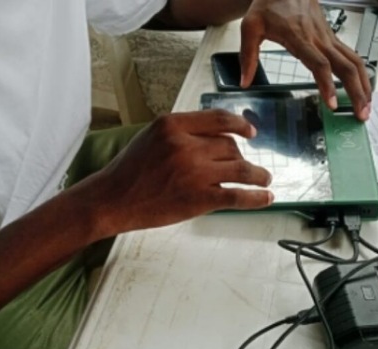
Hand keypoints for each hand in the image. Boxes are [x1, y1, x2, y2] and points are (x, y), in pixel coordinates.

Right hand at [80, 110, 273, 236]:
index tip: (250, 131)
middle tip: (244, 168)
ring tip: (265, 180)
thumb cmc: (130, 171)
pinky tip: (266, 198)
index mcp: (173, 124)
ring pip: (240, 168)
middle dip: (240, 157)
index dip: (240, 125)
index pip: (218, 119)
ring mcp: (193, 172)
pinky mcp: (199, 198)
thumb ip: (182, 133)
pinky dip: (256, 198)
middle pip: (230, 146)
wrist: (112, 200)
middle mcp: (185, 144)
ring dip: (258, 175)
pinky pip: (237, 196)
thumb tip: (219, 136)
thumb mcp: (152, 137)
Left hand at [239, 0, 371, 120]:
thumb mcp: (250, 26)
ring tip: (366, 107)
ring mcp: (328, 38)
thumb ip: (248, 55)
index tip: (333, 104)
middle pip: (346, 66)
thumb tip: (245, 81)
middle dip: (356, 92)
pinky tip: (363, 90)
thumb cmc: (269, 4)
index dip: (328, 85)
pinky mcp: (332, 39)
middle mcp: (319, 39)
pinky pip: (352, 57)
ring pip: (355, 61)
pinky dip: (361, 75)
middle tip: (361, 114)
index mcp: (300, 37)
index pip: (319, 64)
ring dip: (364, 85)